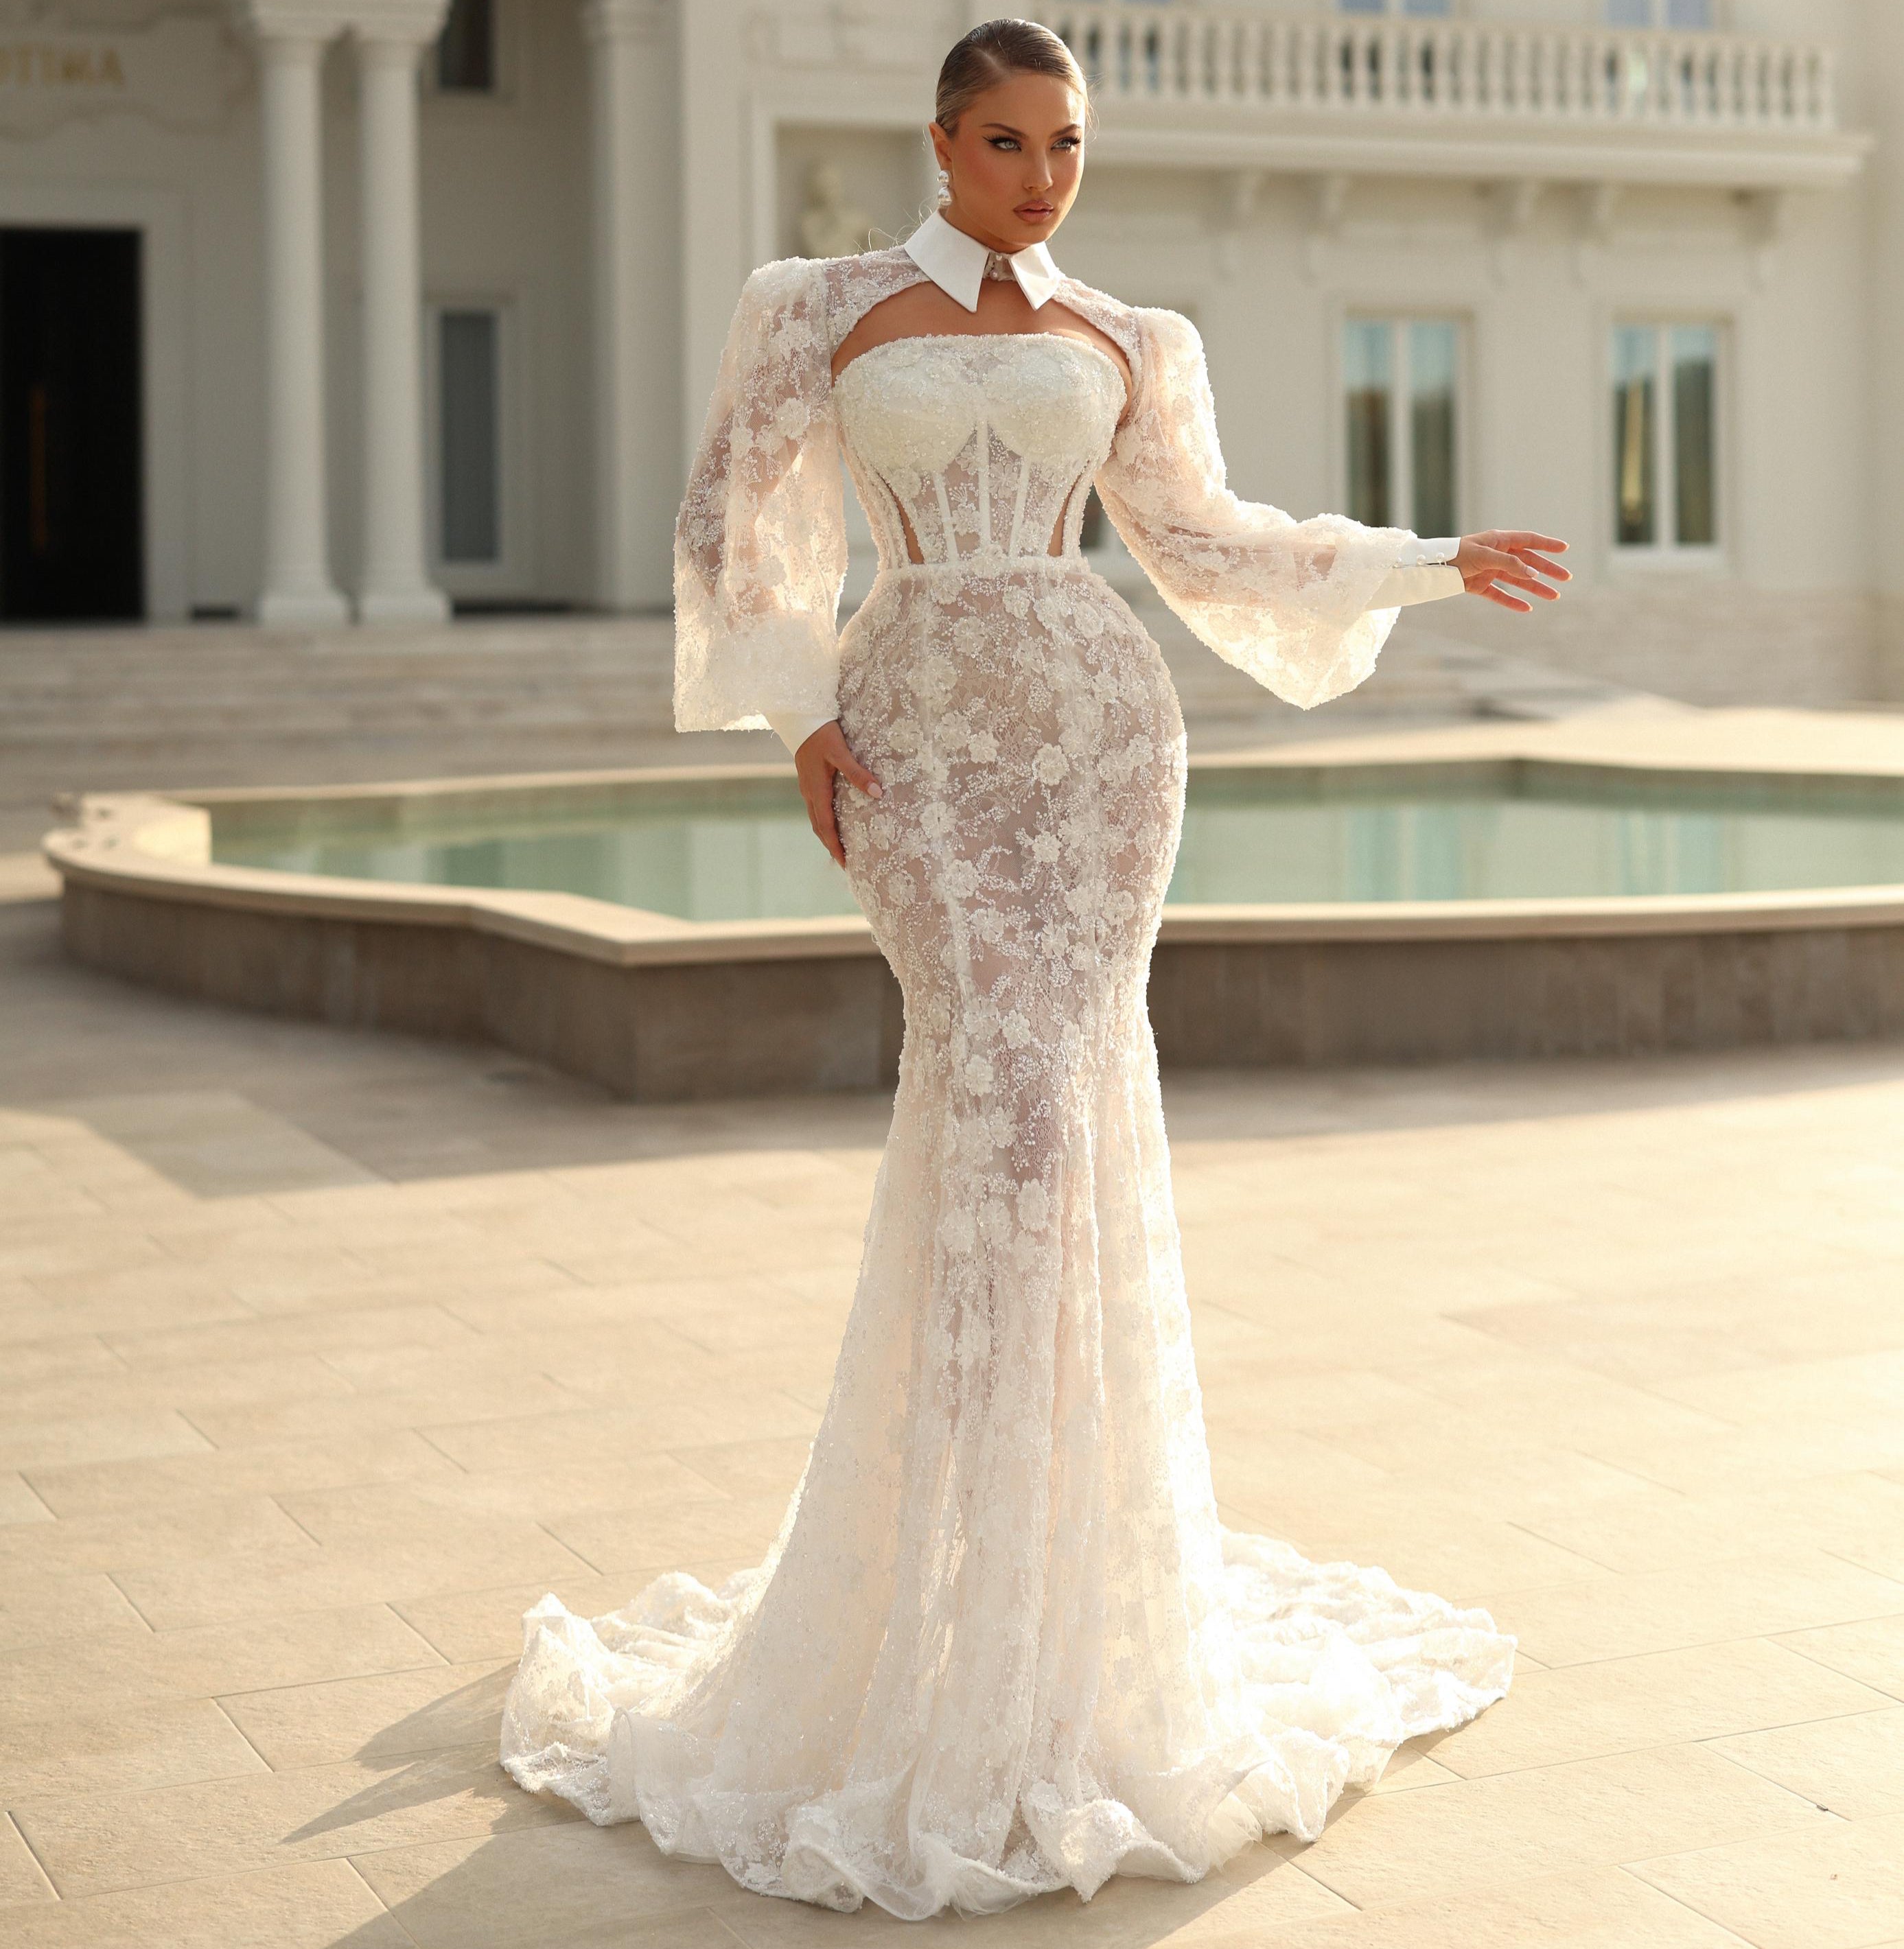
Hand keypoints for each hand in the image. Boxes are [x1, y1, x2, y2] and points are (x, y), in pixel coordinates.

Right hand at [794, 720, 882, 867]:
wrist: (801, 719)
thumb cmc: (822, 735)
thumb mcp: (842, 753)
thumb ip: (858, 773)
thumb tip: (877, 793)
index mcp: (817, 791)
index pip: (826, 827)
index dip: (835, 846)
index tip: (845, 863)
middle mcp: (809, 793)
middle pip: (819, 827)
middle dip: (831, 845)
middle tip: (844, 861)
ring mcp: (807, 787)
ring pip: (815, 818)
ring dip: (826, 834)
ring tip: (839, 846)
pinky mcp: (808, 781)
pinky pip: (815, 808)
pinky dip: (823, 821)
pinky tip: (832, 820)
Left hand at [1454, 531, 1570, 612]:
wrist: (1432, 568)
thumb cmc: (1457, 554)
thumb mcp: (1485, 556)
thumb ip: (1509, 563)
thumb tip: (1533, 572)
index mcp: (1499, 541)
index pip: (1528, 540)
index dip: (1547, 544)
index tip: (1564, 549)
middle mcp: (1497, 555)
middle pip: (1528, 562)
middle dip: (1548, 569)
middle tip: (1566, 578)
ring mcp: (1489, 571)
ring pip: (1518, 580)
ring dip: (1536, 588)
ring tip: (1554, 596)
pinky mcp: (1479, 586)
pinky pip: (1500, 595)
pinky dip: (1512, 602)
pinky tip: (1527, 608)